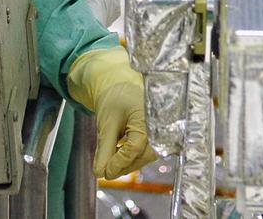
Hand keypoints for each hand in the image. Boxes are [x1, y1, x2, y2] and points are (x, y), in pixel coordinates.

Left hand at [66, 46, 156, 178]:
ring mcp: (162, 133)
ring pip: (146, 157)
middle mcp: (160, 125)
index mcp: (148, 116)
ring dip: (128, 164)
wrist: (123, 88)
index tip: (104, 172)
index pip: (134, 147)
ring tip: (111, 164)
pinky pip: (147, 153)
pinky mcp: (159, 139)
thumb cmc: (115, 101)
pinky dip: (133, 158)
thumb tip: (100, 173)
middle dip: (124, 165)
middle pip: (143, 155)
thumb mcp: (106, 123)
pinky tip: (119, 156)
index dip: (119, 162)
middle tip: (106, 172)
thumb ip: (104, 149)